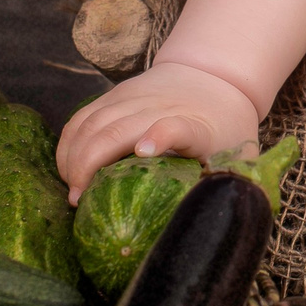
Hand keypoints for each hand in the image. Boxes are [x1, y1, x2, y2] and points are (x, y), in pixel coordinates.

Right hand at [56, 61, 264, 199]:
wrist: (217, 76)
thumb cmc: (227, 128)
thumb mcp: (239, 158)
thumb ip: (227, 186)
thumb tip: (212, 230)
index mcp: (197, 125)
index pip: (179, 126)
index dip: (161, 135)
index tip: (142, 152)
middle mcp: (162, 105)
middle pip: (116, 128)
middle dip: (89, 164)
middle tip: (79, 201)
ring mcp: (134, 96)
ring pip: (91, 122)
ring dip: (73, 156)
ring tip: (71, 190)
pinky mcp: (116, 94)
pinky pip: (82, 117)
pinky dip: (69, 143)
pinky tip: (66, 169)